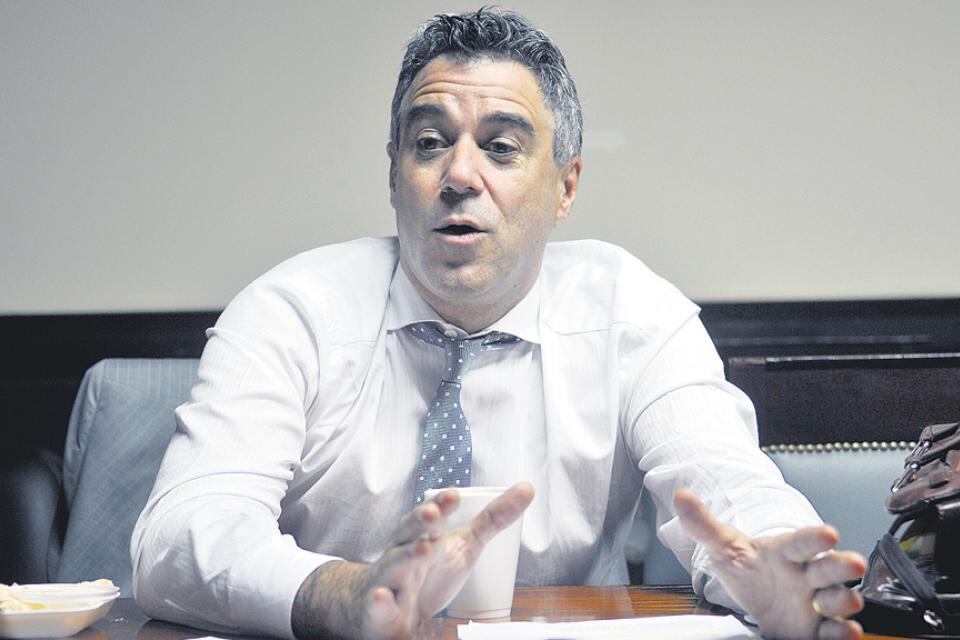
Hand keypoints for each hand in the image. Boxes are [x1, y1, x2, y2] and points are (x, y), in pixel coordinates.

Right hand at [292, 481, 533, 639]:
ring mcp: (389, 578)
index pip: (432, 515)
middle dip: (421, 522)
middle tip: (435, 514)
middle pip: (410, 532)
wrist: (383, 606)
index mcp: (424, 534)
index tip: (453, 496)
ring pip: (395, 564)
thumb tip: (527, 488)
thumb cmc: (427, 570)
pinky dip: (380, 600)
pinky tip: (383, 596)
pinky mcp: (380, 609)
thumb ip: (493, 519)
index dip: (441, 505)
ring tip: (424, 549)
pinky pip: (378, 604)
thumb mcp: (465, 543)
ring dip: (407, 557)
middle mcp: (404, 551)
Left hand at [674, 489, 865, 639]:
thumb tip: (681, 496)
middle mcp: (806, 575)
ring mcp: (815, 602)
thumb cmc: (747, 567)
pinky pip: (833, 631)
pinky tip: (849, 632)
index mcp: (785, 551)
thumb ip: (704, 524)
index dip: (814, 538)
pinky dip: (842, 634)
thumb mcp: (723, 546)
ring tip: (849, 603)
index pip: (800, 541)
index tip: (829, 533)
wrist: (755, 595)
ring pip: (836, 599)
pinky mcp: (817, 629)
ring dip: (844, 601)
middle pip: (827, 568)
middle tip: (853, 564)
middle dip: (842, 566)